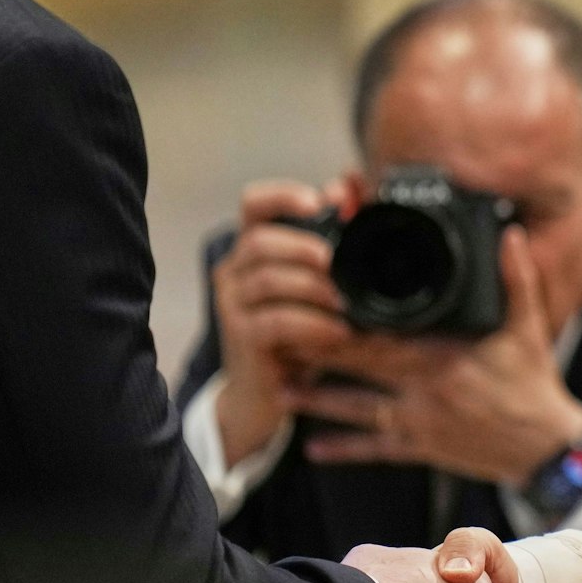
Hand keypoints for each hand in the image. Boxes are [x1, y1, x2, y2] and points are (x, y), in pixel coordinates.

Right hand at [212, 179, 352, 467]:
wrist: (266, 391)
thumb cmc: (299, 329)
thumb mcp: (319, 283)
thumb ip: (333, 238)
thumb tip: (348, 190)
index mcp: (254, 248)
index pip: (253, 204)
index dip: (282, 196)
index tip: (319, 201)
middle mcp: (235, 271)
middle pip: (259, 241)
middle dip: (303, 246)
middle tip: (336, 262)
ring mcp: (233, 306)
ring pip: (267, 280)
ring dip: (313, 288)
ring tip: (346, 303)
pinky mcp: (241, 339)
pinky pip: (274, 323)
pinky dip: (312, 325)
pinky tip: (338, 331)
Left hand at [292, 228, 581, 484]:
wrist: (544, 447)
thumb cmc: (533, 383)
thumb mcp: (528, 327)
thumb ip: (515, 279)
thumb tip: (510, 234)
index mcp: (445, 356)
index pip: (387, 336)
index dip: (348, 324)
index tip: (316, 306)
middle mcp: (426, 389)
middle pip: (360, 369)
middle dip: (319, 355)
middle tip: (280, 340)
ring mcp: (420, 423)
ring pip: (358, 411)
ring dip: (318, 402)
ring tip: (281, 390)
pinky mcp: (421, 449)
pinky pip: (375, 450)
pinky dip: (343, 449)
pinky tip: (312, 448)